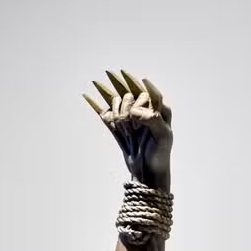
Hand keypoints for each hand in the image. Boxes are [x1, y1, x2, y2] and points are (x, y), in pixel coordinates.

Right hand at [83, 70, 171, 191]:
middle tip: (135, 130)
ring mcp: (129, 118)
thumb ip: (153, 120)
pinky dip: (96, 104)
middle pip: (130, 97)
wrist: (148, 173)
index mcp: (159, 110)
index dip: (142, 85)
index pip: (150, 92)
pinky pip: (106, 113)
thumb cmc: (160, 155)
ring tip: (128, 133)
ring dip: (118, 115)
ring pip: (117, 104)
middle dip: (128, 110)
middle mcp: (144, 110)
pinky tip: (87, 95)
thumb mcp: (163, 137)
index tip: (129, 77)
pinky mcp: (118, 128)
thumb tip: (135, 112)